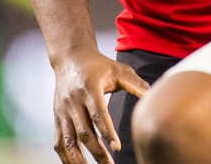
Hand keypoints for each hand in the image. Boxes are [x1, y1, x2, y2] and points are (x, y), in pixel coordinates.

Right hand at [52, 49, 149, 163]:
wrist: (70, 57)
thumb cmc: (99, 65)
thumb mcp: (119, 70)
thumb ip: (136, 84)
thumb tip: (154, 97)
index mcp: (89, 88)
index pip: (98, 114)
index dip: (106, 132)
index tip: (116, 147)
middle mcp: (73, 101)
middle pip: (84, 132)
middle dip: (97, 152)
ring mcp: (63, 111)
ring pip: (69, 141)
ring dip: (79, 159)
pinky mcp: (57, 117)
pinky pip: (59, 142)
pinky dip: (66, 157)